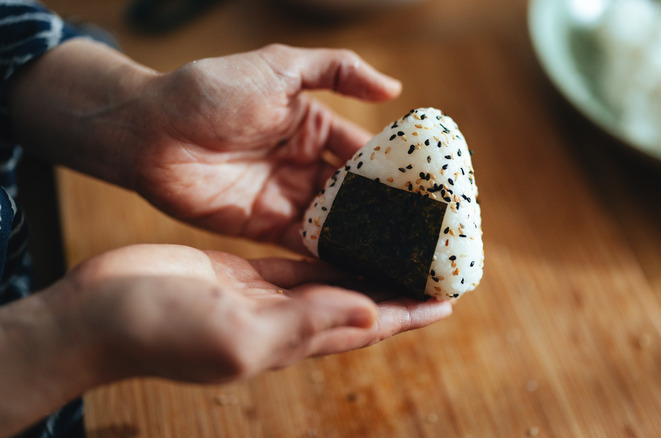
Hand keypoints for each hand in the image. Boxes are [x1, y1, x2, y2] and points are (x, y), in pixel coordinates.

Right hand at [0, 244, 450, 434]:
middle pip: (359, 305)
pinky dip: (326, 250)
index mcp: (292, 340)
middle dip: (397, 290)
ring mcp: (266, 298)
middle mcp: (288, 321)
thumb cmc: (159, 331)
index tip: (447, 300)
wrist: (100, 314)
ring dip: (367, 269)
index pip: (367, 327)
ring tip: (399, 248)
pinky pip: (298, 262)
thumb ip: (305, 322)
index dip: (408, 315)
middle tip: (432, 267)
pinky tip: (343, 236)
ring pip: (333, 282)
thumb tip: (370, 311)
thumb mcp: (238, 333)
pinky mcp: (244, 275)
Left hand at [8, 41, 399, 250]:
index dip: (396, 170)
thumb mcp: (279, 67)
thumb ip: (337, 70)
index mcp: (312, 126)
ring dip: (365, 238)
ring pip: (336, 222)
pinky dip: (331, 255)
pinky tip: (362, 269)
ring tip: (404, 258)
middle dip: (387, 213)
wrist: (148, 130)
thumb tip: (394, 87)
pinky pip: (304, 243)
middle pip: (355, 194)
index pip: (365, 152)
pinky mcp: (263, 226)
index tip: (431, 192)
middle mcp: (303, 164)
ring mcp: (285, 196)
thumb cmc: (211, 90)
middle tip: (424, 235)